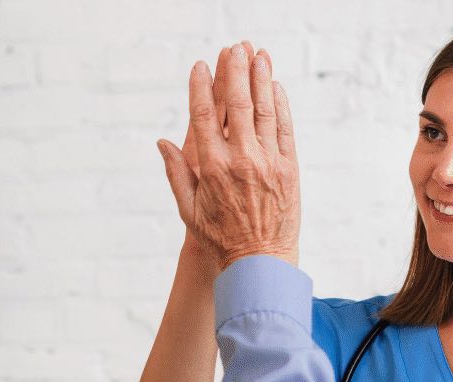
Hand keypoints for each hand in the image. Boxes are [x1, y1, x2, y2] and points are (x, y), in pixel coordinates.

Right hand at [159, 42, 298, 265]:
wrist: (260, 262)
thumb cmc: (219, 238)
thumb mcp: (188, 210)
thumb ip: (176, 173)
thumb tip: (162, 142)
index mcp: (211, 169)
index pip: (202, 117)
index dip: (200, 87)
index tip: (199, 66)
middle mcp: (240, 161)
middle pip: (236, 105)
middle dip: (234, 72)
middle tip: (234, 49)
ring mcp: (268, 162)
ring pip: (263, 111)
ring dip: (261, 79)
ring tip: (258, 55)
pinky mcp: (289, 168)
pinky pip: (284, 128)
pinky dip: (280, 105)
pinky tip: (276, 87)